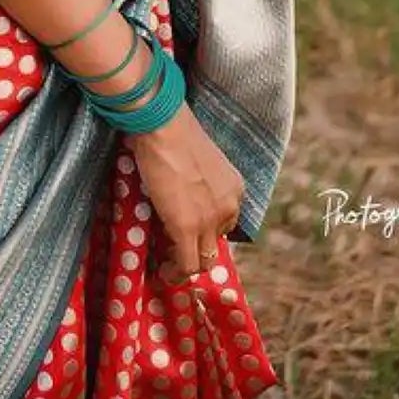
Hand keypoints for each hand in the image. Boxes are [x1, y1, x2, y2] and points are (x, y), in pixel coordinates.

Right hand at [125, 102, 244, 282]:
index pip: (225, 221)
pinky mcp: (187, 228)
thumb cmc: (174, 130)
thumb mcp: (197, 160)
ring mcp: (210, 220)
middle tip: (175, 245)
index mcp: (234, 188)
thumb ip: (197, 181)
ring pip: (204, 259)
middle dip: (197, 245)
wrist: (164, 125)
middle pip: (216, 241)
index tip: (189, 230)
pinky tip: (164, 272)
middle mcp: (230, 207)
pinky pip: (187, 265)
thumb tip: (178, 189)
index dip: (205, 229)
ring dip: (187, 262)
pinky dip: (176, 272)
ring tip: (169, 262)